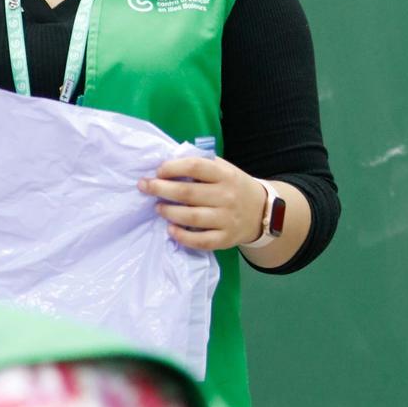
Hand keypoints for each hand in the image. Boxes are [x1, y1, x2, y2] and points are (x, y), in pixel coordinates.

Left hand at [138, 154, 265, 252]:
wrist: (263, 211)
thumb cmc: (233, 186)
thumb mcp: (224, 169)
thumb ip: (201, 166)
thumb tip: (166, 165)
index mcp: (225, 174)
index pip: (195, 166)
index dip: (172, 167)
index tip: (158, 171)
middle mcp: (227, 196)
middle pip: (188, 193)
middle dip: (161, 189)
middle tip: (145, 187)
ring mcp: (227, 219)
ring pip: (192, 218)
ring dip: (169, 213)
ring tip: (158, 208)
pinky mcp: (226, 239)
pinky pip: (201, 241)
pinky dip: (183, 237)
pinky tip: (171, 230)